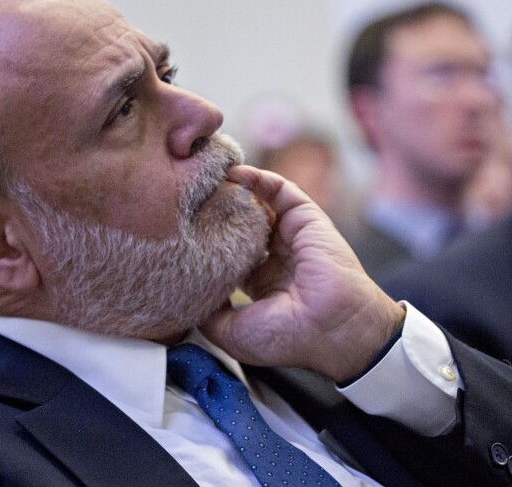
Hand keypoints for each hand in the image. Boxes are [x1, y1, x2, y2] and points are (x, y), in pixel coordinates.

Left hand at [201, 165, 404, 382]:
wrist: (334, 327)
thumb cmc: (288, 337)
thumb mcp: (235, 335)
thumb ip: (208, 315)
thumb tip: (185, 296)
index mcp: (261, 284)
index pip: (228, 254)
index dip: (204, 243)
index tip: (177, 233)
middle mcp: (275, 257)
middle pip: (239, 225)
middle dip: (214, 212)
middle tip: (185, 199)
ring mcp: (290, 236)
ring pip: (256, 203)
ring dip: (232, 190)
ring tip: (205, 180)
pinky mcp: (305, 217)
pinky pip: (279, 189)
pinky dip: (257, 178)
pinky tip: (232, 173)